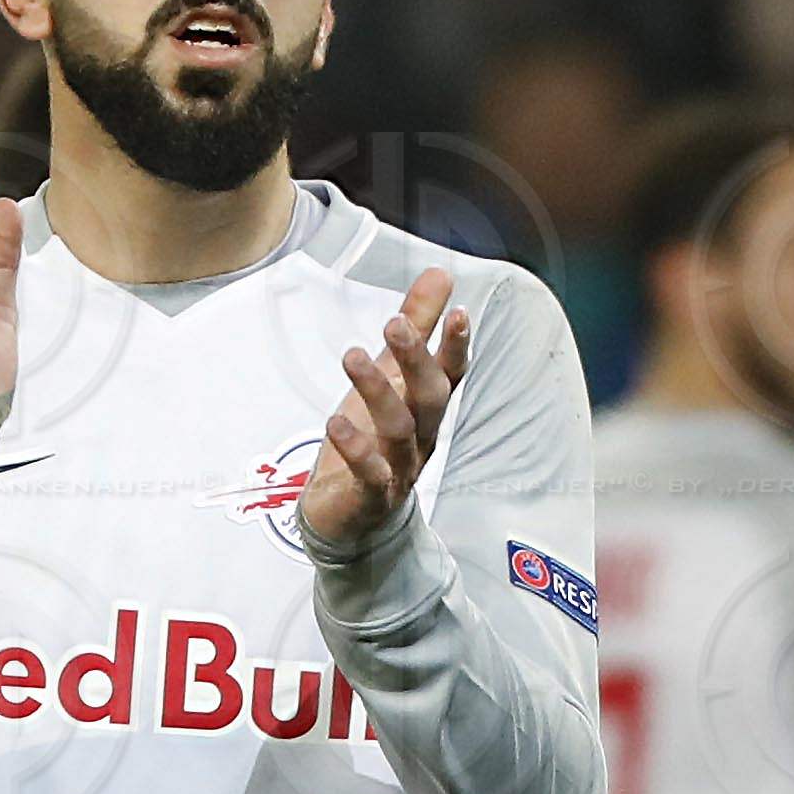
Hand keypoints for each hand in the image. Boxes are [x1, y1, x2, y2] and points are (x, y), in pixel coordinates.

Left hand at [297, 265, 469, 555]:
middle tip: (394, 324)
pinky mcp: (370, 496)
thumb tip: (440, 274)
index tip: (458, 312)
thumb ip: (416, 326)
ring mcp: (398, 469)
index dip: (456, 346)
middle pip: (429, 398)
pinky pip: (370, 474)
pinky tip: (335, 423)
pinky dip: (356, 449)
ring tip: (352, 357)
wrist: (350, 519)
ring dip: (377, 392)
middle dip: (416, 360)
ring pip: (398, 430)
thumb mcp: (391, 377)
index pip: (450, 374)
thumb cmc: (373, 441)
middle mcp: (420, 437)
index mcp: (426, 407)